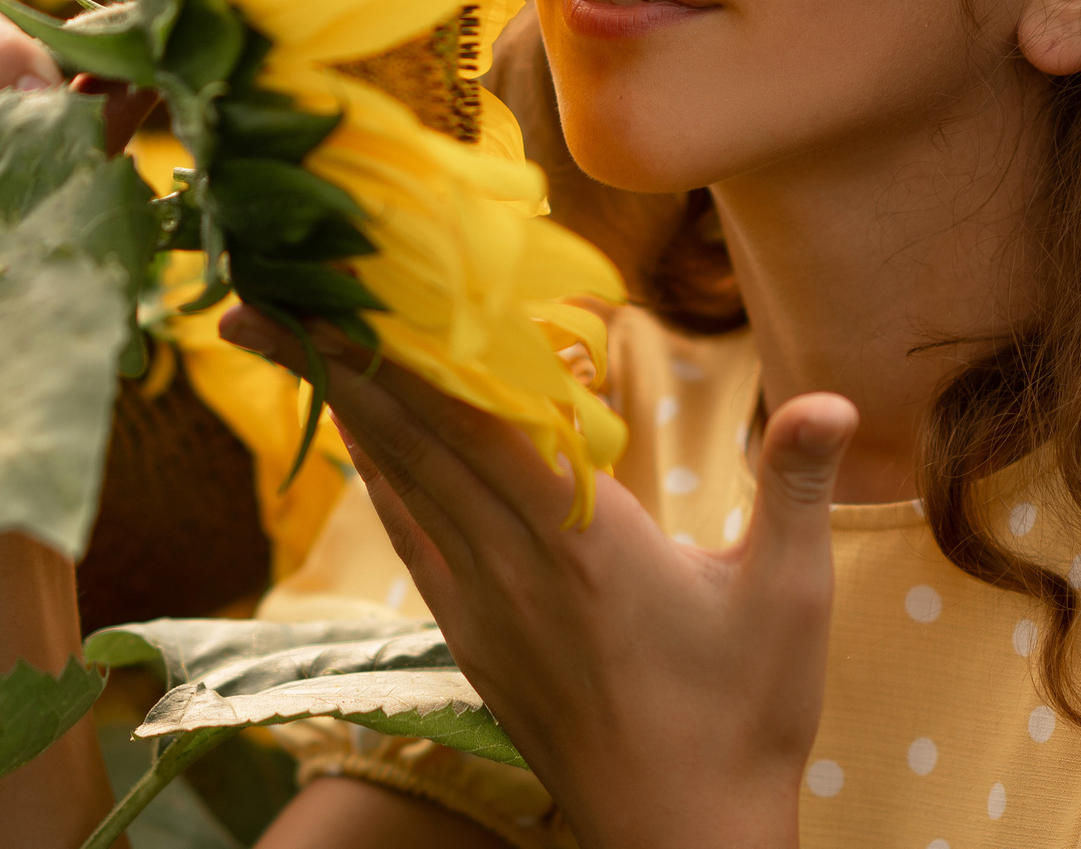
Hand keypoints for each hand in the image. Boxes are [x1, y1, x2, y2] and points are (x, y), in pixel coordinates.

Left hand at [222, 307, 856, 848]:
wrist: (682, 841)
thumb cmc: (744, 719)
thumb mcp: (789, 600)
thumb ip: (795, 488)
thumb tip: (830, 398)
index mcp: (581, 543)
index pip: (471, 422)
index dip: (398, 351)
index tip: (336, 289)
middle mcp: (511, 566)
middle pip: (405, 437)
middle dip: (328, 357)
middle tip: (250, 287)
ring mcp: (482, 605)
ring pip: (396, 479)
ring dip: (338, 402)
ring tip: (279, 334)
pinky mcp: (474, 637)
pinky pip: (411, 532)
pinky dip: (376, 469)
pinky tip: (356, 436)